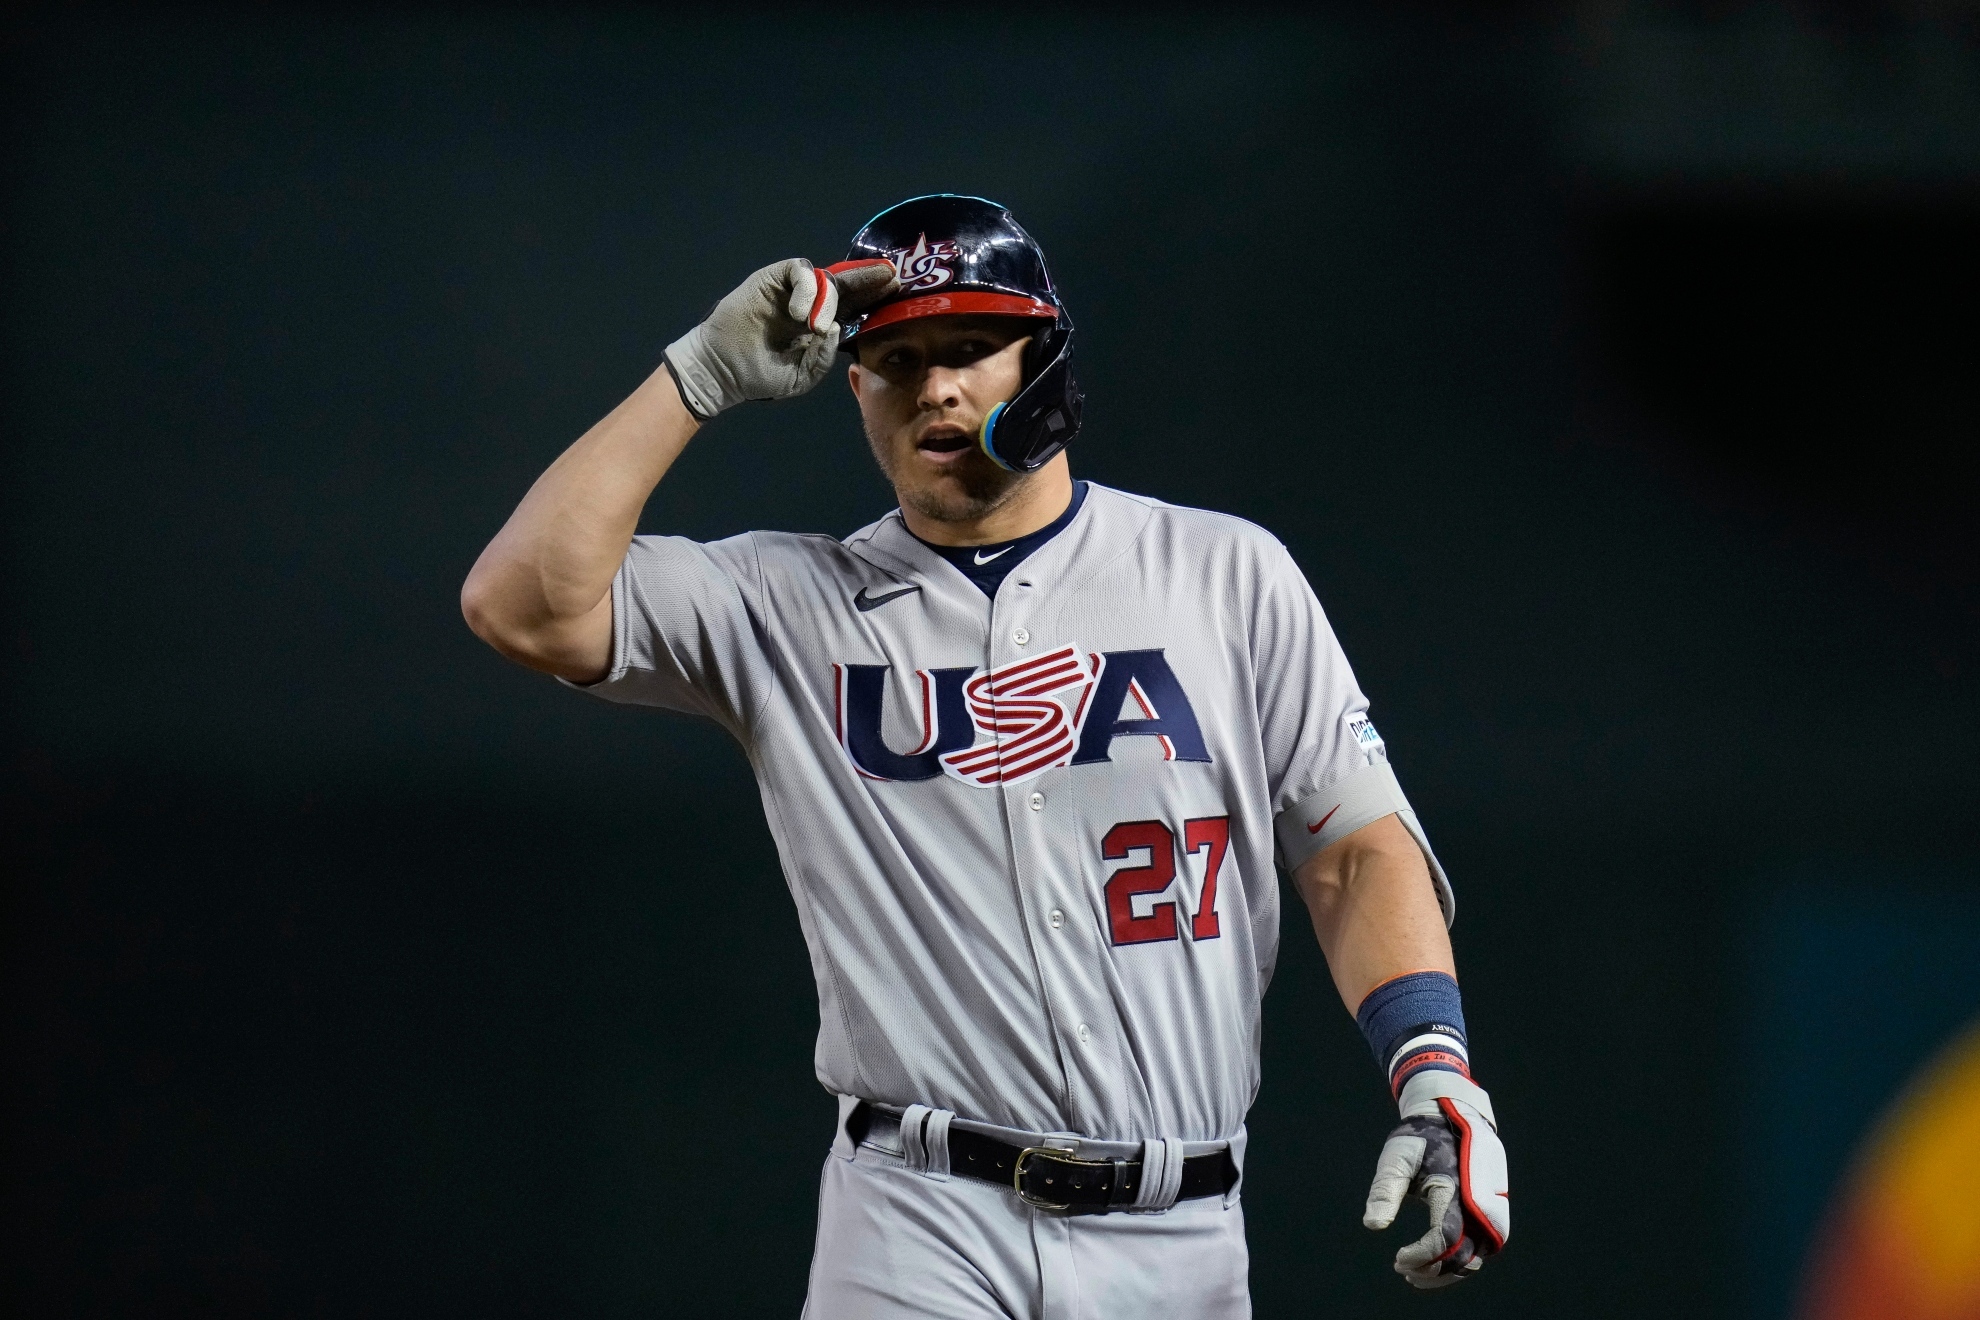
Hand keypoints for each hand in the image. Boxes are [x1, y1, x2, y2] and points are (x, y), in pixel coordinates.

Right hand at [662, 257, 897, 418]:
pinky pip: (797, 272)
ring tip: (817, 325)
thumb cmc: (760, 375)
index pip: (855, 306)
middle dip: (870, 279)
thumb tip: (838, 328)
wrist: (723, 370)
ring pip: (824, 279)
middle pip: (848, 284)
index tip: (899, 292)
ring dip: (829, 299)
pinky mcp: (771, 280)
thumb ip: (823, 357)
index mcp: (821, 324)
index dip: (876, 298)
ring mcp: (791, 290)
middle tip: (893, 275)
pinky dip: (805, 289)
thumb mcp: (802, 376)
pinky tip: (801, 314)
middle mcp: (810, 303)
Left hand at [1361, 1072, 1509, 1288]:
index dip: (1422, 1254)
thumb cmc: (1420, 1138)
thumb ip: (1385, 1191)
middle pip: (1464, 1254)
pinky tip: (1435, 1262)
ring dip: (1448, 1271)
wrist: (1453, 1115)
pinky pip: (1483, 1247)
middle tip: (1402, 1269)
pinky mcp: (1494, 1213)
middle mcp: (1480, 1201)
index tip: (1398, 1259)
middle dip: (1433, 1269)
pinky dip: (1461, 1260)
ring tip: (1416, 1272)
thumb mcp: (1397, 1157)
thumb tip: (1372, 1225)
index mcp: (1455, 1185)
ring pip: (1477, 1256)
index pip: (1445, 1235)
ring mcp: (1492, 1208)